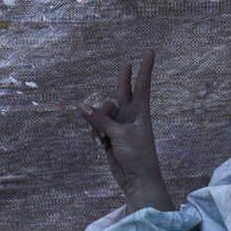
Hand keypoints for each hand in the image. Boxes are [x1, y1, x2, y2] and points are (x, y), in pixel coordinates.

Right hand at [76, 51, 173, 211]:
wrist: (137, 179)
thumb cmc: (137, 156)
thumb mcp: (119, 135)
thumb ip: (100, 120)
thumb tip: (80, 106)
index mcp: (141, 111)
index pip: (142, 84)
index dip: (145, 67)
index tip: (151, 51)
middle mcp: (131, 115)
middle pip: (124, 92)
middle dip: (123, 79)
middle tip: (126, 64)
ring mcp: (120, 125)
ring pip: (101, 113)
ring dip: (97, 125)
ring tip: (102, 142)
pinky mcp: (111, 135)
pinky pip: (96, 127)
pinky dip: (95, 135)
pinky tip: (100, 147)